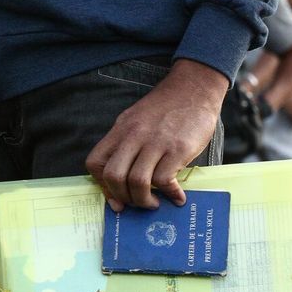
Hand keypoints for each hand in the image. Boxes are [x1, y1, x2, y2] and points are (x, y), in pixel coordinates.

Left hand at [86, 59, 227, 210]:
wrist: (195, 88)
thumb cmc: (169, 107)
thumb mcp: (138, 119)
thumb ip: (130, 142)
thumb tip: (128, 174)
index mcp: (121, 129)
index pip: (96, 162)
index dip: (103, 186)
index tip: (116, 197)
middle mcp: (134, 136)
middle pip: (114, 176)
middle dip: (123, 198)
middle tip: (136, 203)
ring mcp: (156, 142)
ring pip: (138, 182)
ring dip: (145, 200)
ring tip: (155, 202)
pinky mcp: (177, 148)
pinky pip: (165, 180)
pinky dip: (170, 194)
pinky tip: (177, 196)